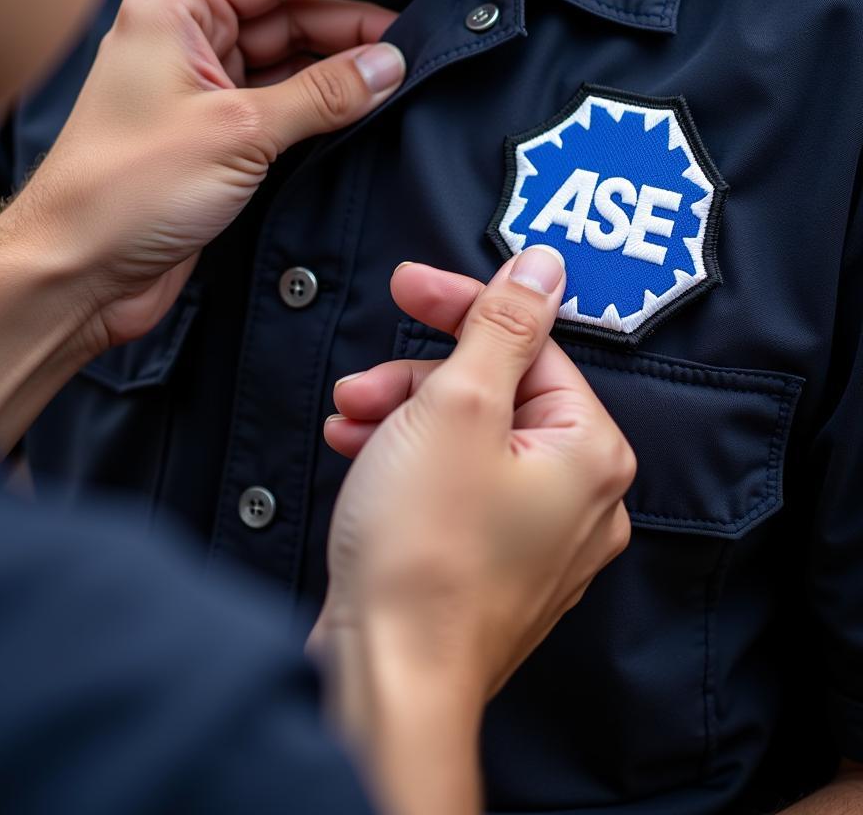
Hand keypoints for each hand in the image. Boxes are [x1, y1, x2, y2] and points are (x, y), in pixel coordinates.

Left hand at [12, 0, 410, 350]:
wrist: (77, 271)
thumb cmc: (129, 189)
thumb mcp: (238, 131)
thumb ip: (319, 95)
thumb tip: (387, 65)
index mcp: (175, 11)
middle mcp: (184, 44)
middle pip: (283, 16)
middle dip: (346, 26)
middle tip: (409, 41)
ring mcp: (198, 95)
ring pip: (283, 65)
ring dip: (335, 71)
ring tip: (394, 76)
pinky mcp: (211, 143)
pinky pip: (276, 110)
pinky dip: (316, 110)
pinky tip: (357, 110)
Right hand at [313, 249, 634, 706]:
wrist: (388, 675)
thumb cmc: (424, 552)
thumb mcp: (457, 406)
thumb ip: (503, 325)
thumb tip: (543, 265)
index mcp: (589, 451)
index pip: (530, 344)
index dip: (460, 308)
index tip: (410, 287)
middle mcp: (578, 497)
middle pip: (497, 392)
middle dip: (418, 377)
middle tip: (364, 380)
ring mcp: (535, 536)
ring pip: (468, 438)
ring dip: (402, 417)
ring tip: (351, 422)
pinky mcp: (490, 561)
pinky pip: (455, 484)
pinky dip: (407, 462)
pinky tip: (360, 455)